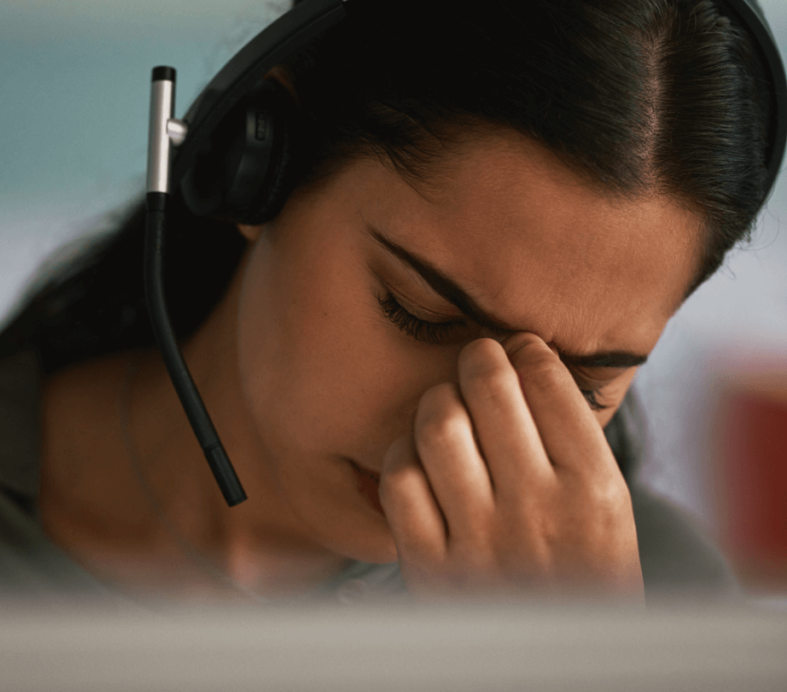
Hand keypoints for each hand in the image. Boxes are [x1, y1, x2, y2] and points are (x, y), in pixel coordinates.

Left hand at [379, 333, 642, 597]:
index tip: (518, 348)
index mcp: (595, 492)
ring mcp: (480, 540)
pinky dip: (402, 455)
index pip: (549, 383)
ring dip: (436, 401)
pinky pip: (399, 479)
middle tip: (475, 361)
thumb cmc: (582, 576)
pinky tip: (418, 459)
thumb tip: (530, 356)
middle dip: (477, 360)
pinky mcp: (430, 567)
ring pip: (437, 425)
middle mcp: (538, 511)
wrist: (557, 667)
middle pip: (487, 389)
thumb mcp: (609, 514)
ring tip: (446, 406)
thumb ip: (575, 444)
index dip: (526, 350)